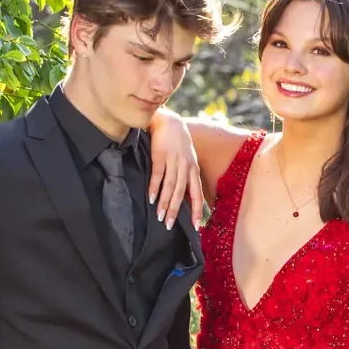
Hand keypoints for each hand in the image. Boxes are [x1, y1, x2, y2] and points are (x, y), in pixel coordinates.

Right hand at [148, 109, 203, 229]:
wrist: (170, 122)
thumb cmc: (179, 144)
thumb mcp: (189, 160)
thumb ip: (189, 177)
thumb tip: (188, 199)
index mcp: (194, 170)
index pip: (197, 194)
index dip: (197, 211)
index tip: (196, 226)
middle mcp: (185, 167)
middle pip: (181, 193)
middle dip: (175, 211)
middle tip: (169, 226)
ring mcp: (173, 161)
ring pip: (170, 187)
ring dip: (164, 203)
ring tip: (159, 217)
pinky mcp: (160, 156)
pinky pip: (157, 175)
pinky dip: (154, 188)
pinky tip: (150, 199)